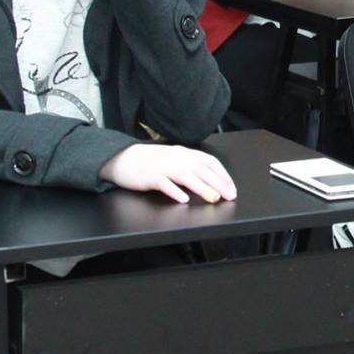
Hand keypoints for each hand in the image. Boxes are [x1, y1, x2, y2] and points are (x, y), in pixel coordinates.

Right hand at [100, 143, 235, 203]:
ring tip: (213, 198)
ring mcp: (163, 167)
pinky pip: (164, 184)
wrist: (122, 157)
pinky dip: (175, 192)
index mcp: (184, 153)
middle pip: (201, 169)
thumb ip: (190, 167)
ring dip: (202, 188)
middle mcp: (176, 157)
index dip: (222, 175)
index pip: (209, 162)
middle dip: (218, 183)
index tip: (231, 188)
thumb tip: (210, 182)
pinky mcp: (150, 177)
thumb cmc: (150, 161)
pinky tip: (183, 200)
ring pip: (186, 176)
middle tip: (229, 196)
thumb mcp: (173, 159)